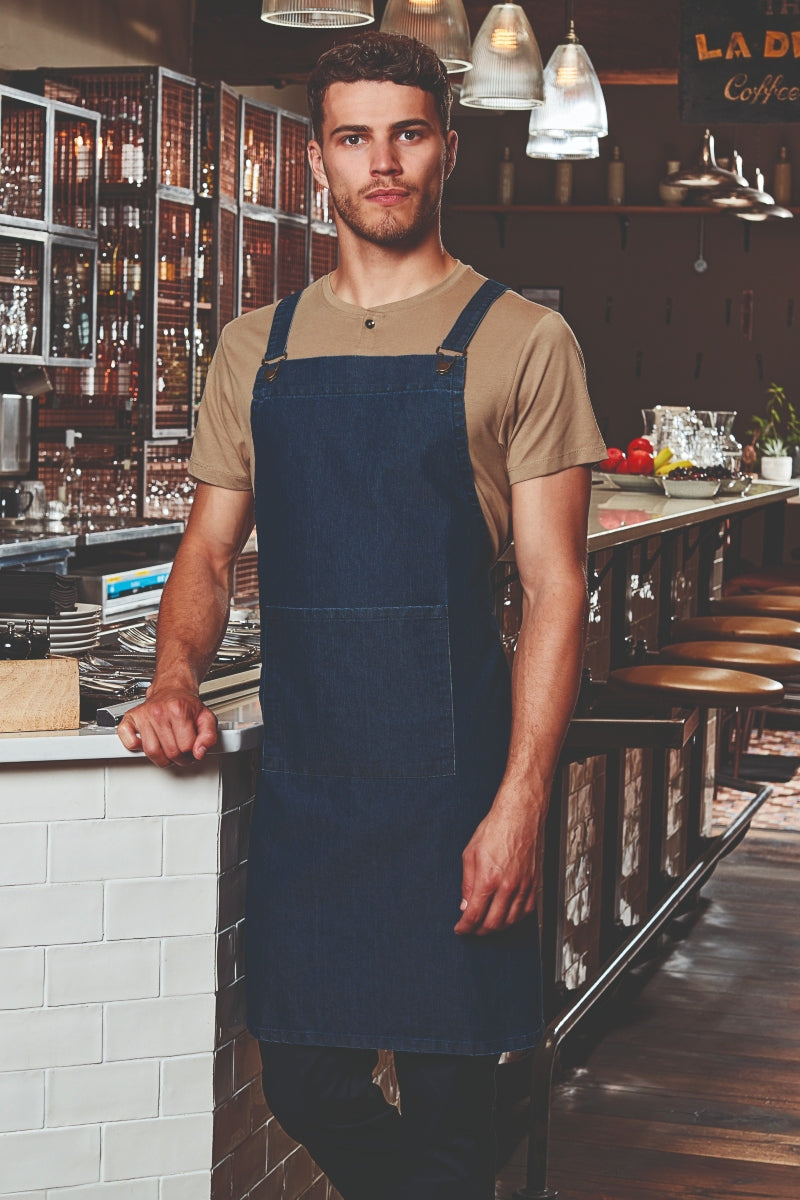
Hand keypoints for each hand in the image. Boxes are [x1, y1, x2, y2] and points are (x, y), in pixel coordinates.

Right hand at [117, 685, 218, 767]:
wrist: (172, 689)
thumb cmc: (186, 704)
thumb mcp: (206, 717)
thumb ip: (209, 736)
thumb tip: (199, 752)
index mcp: (178, 710)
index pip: (186, 747)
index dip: (192, 753)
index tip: (192, 749)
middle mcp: (158, 712)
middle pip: (170, 752)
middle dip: (179, 757)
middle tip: (182, 752)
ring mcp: (143, 715)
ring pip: (151, 752)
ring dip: (162, 758)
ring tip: (168, 751)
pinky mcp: (130, 718)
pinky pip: (129, 741)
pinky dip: (135, 747)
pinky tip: (147, 743)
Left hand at [454, 796, 544, 935]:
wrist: (520, 815)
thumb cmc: (496, 828)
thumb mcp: (470, 854)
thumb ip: (467, 883)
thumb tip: (465, 904)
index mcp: (488, 879)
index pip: (474, 915)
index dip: (465, 927)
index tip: (460, 929)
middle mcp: (508, 886)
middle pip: (493, 924)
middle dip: (479, 931)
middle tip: (471, 929)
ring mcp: (523, 886)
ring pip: (511, 921)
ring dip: (497, 927)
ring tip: (487, 924)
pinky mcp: (534, 883)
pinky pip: (526, 910)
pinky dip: (515, 918)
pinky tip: (507, 915)